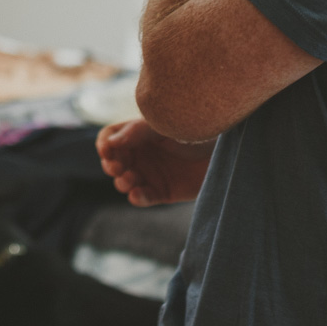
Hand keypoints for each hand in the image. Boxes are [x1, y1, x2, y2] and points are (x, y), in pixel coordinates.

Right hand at [96, 119, 212, 205]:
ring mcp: (149, 174)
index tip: (107, 151)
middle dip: (111, 166)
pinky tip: (137, 194)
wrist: (222, 153)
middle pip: (112, 162)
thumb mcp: (163, 128)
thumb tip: (110, 142)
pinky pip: (142, 197)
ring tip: (130, 179)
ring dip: (122, 181)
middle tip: (116, 168)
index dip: (104, 145)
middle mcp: (140, 154)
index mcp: (137, 135)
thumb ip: (137, 132)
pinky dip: (137, 197)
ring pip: (124, 181)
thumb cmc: (193, 133)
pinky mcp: (161, 192)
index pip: (109, 139)